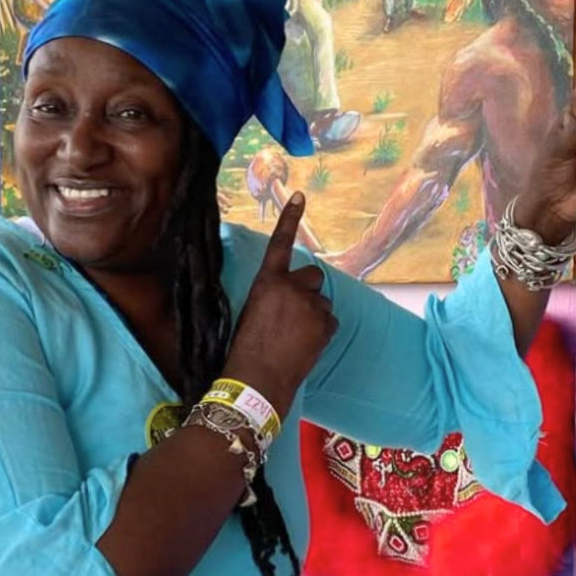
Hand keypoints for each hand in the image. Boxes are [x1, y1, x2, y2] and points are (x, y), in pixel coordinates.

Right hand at [222, 194, 337, 417]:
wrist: (258, 379)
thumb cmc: (245, 349)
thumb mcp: (251, 312)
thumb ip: (272, 296)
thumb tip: (289, 297)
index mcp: (267, 281)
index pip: (280, 243)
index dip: (290, 218)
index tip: (300, 195)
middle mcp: (292, 287)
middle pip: (313, 275)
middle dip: (308, 289)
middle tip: (295, 313)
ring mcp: (312, 305)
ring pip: (322, 301)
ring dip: (315, 313)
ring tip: (296, 336)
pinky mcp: (326, 324)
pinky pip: (330, 321)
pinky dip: (322, 330)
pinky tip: (306, 345)